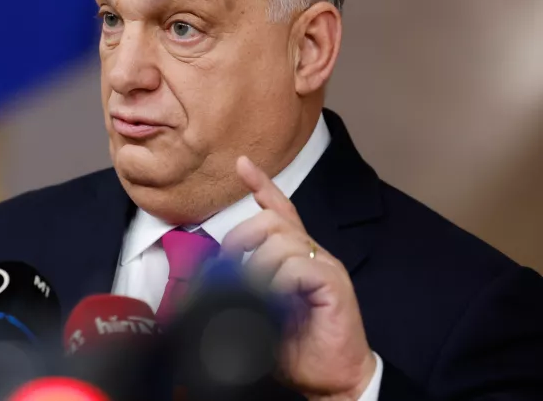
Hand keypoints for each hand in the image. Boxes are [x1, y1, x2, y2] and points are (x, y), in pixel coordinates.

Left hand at [221, 156, 376, 399]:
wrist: (332, 379)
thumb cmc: (298, 349)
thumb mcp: (258, 316)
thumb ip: (241, 295)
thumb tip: (210, 290)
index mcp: (294, 257)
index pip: (280, 210)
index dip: (262, 185)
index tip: (242, 164)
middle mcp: (311, 255)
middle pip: (272, 220)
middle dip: (242, 235)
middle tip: (229, 261)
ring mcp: (324, 267)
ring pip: (281, 241)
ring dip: (257, 267)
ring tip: (254, 295)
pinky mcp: (334, 285)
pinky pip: (299, 267)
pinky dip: (279, 282)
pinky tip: (275, 300)